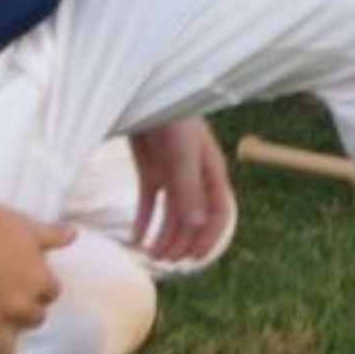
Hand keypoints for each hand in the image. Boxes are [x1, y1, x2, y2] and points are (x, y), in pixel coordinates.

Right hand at [0, 200, 70, 353]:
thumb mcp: (31, 229)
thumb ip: (54, 236)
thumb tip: (73, 234)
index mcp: (38, 283)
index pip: (52, 295)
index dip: (43, 289)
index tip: (32, 283)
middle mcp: (18, 306)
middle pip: (35, 321)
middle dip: (27, 312)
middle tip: (13, 302)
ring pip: (6, 349)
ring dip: (4, 340)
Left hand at [127, 118, 235, 268]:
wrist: (146, 92)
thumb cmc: (175, 119)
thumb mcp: (184, 156)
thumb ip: (189, 190)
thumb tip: (197, 225)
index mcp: (211, 172)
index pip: (218, 212)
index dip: (210, 236)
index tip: (195, 259)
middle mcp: (194, 177)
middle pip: (192, 218)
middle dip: (181, 241)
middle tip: (166, 262)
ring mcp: (172, 174)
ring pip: (171, 214)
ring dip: (163, 235)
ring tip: (150, 255)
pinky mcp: (150, 170)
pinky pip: (149, 202)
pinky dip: (143, 221)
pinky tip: (136, 238)